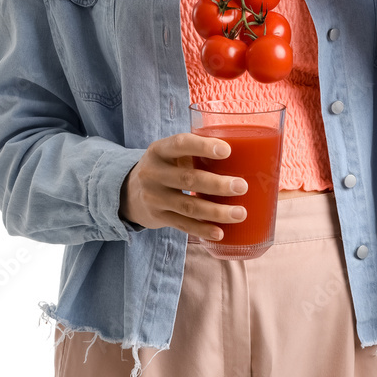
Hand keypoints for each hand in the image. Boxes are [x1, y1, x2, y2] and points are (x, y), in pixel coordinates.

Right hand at [118, 133, 249, 240]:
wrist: (130, 192)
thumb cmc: (166, 166)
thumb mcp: (171, 154)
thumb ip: (197, 152)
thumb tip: (246, 153)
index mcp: (159, 150)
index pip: (180, 144)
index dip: (203, 146)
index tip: (227, 150)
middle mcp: (153, 173)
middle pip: (188, 179)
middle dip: (217, 184)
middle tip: (242, 186)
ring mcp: (154, 197)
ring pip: (189, 206)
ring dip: (217, 211)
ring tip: (240, 213)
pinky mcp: (158, 217)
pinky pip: (183, 225)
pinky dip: (203, 229)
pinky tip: (220, 233)